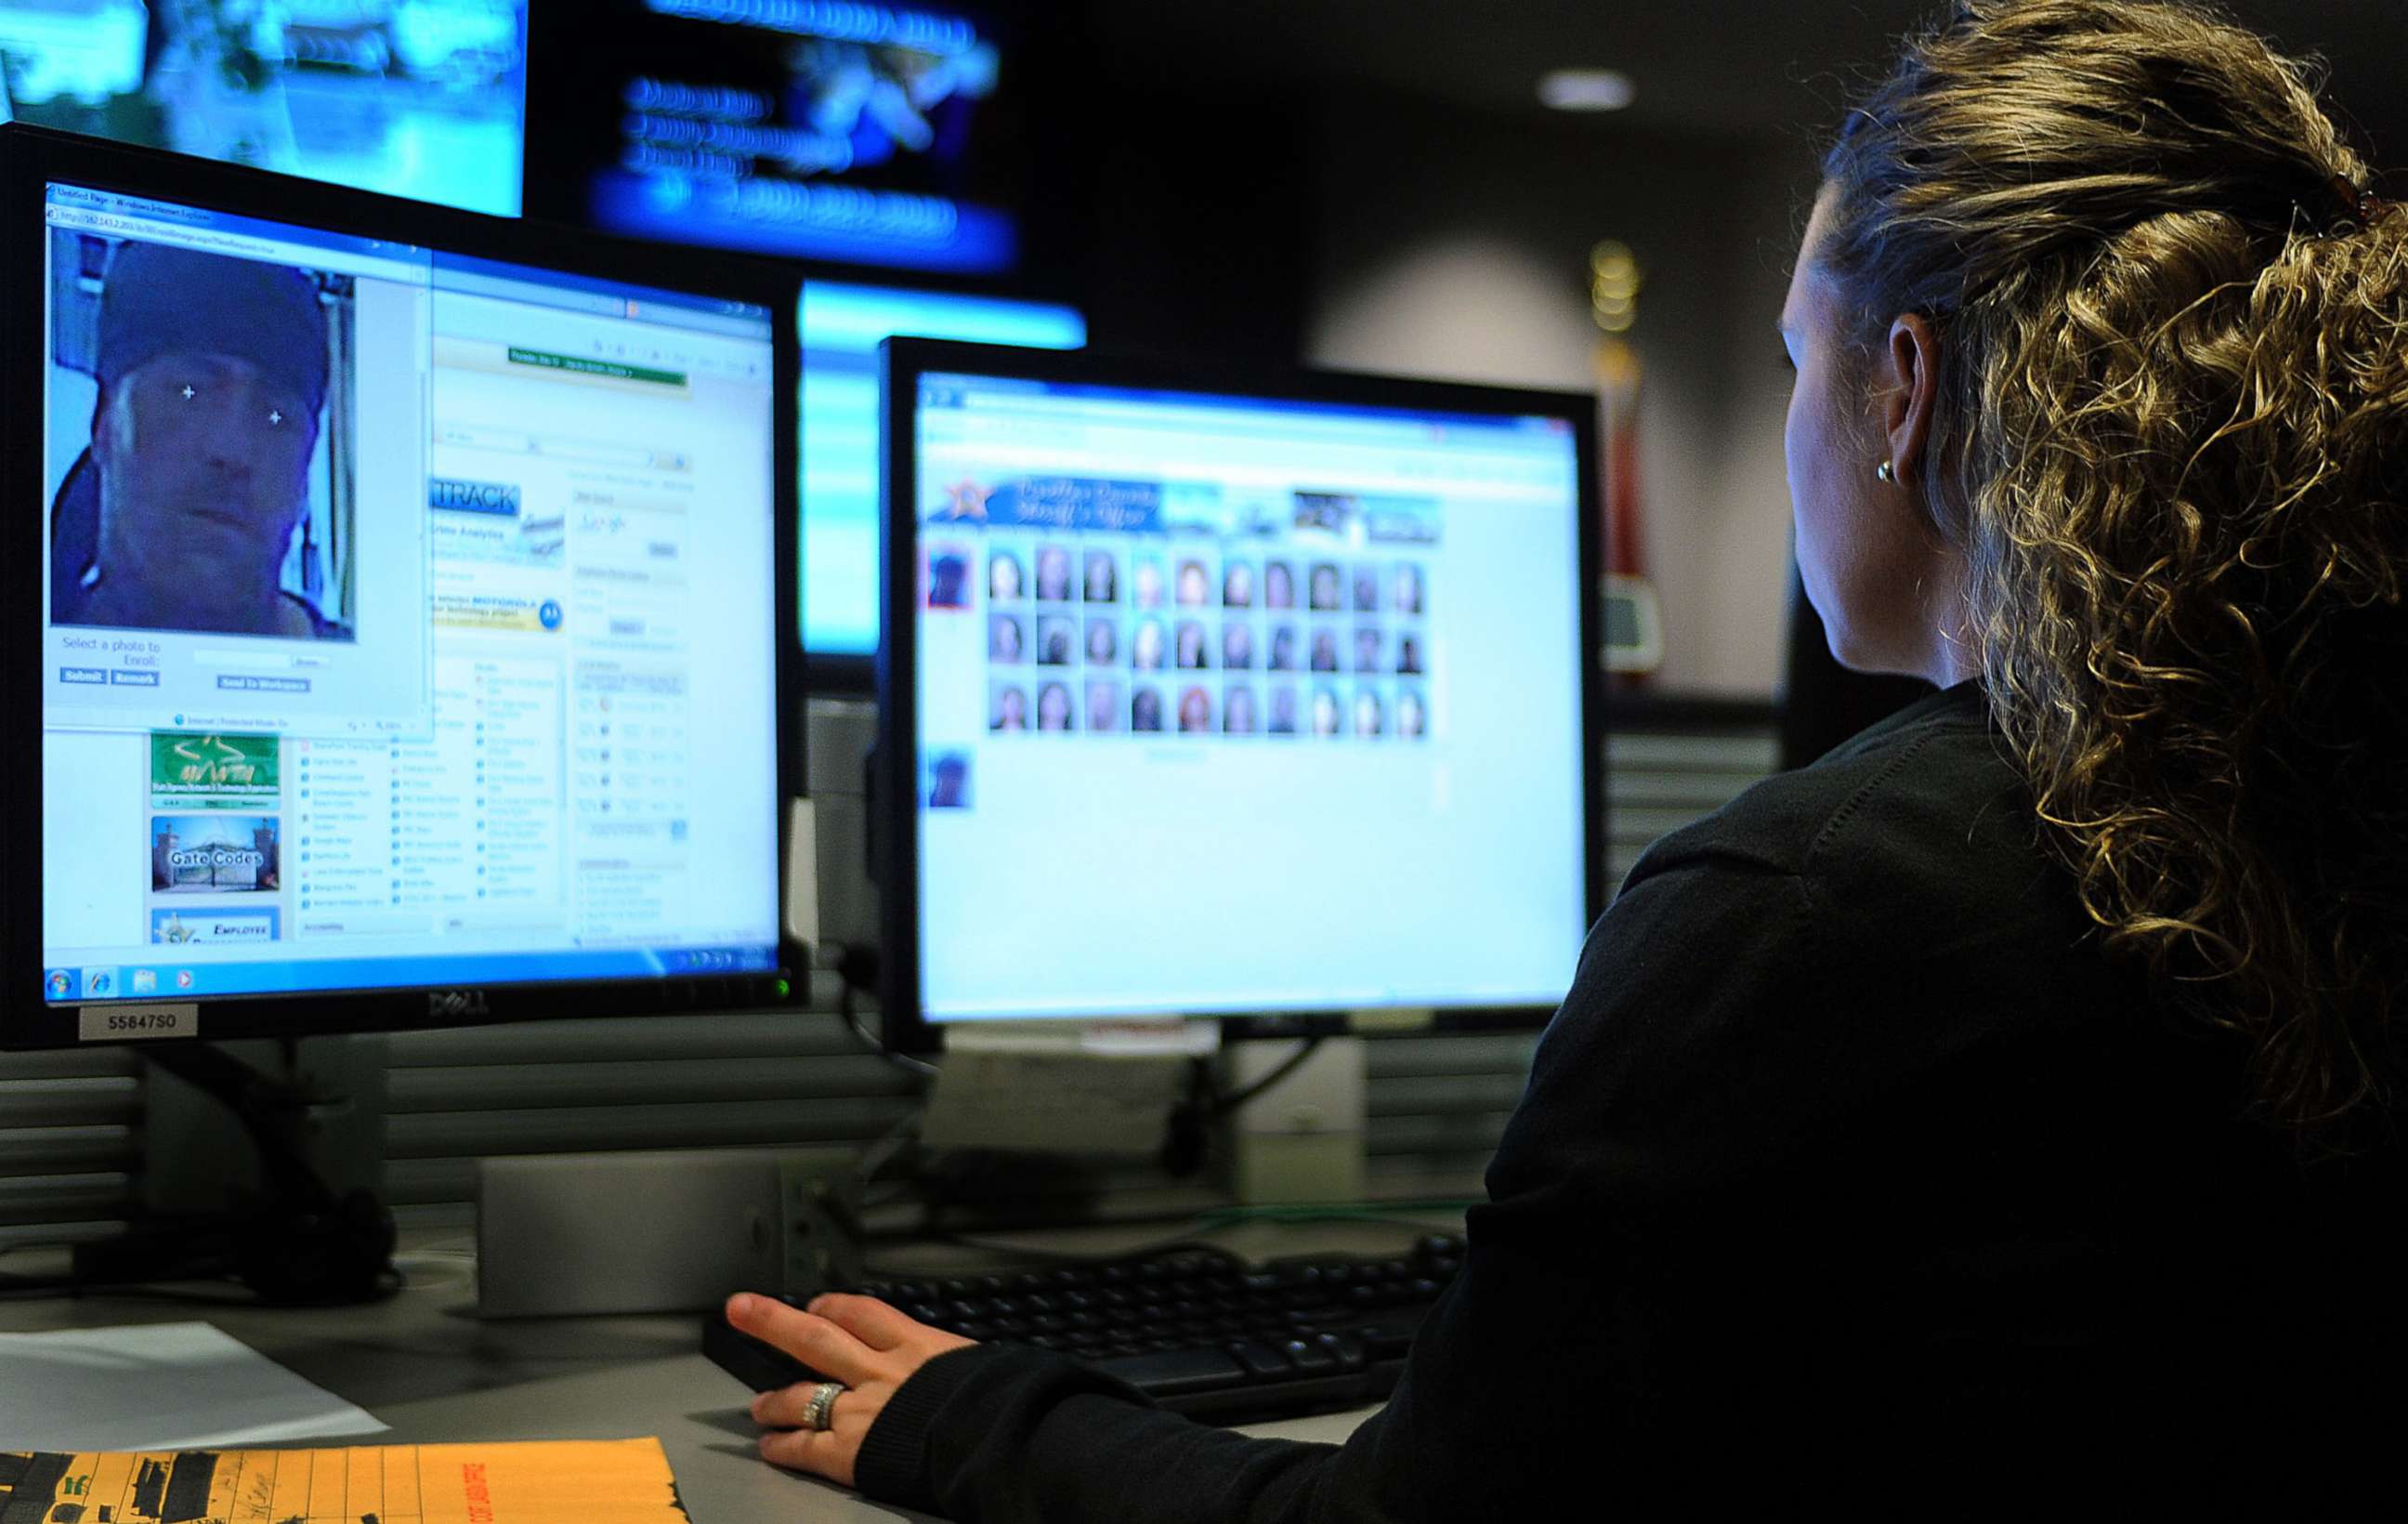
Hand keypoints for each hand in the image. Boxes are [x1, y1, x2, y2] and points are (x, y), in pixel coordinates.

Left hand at [729, 1291, 976, 1487]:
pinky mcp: (850, 1451)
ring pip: (801, 1395)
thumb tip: (977, 1369)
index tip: (818, 1304)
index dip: (833, 1306)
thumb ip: (958, 1365)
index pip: (862, 1313)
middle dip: (773, 1321)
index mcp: (917, 1346)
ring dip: (773, 1399)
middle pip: (815, 1337)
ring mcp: (860, 1410)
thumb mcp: (984, 1363)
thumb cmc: (1003, 1402)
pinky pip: (804, 1446)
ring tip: (758, 1405)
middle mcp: (880, 1371)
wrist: (999, 1437)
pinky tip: (770, 1445)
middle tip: (741, 1308)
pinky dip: (783, 1445)